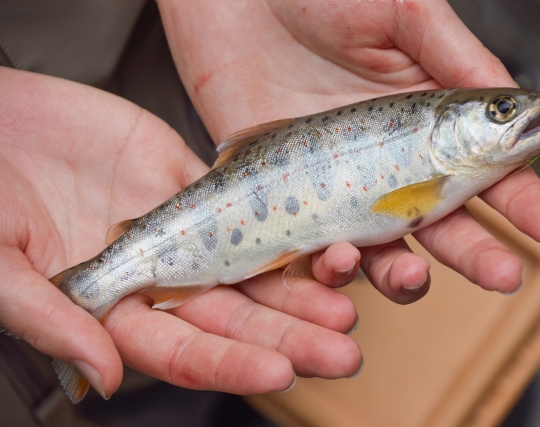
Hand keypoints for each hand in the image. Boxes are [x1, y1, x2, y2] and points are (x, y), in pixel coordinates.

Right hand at [0, 67, 360, 399]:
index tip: (281, 371)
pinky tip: (326, 237)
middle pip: (235, 317)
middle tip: (342, 351)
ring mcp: (182, 231)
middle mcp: (159, 278)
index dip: (231, 363)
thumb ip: (51, 319)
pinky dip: (287, 221)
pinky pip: (249, 205)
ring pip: (252, 267)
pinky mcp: (194, 185)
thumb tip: (105, 379)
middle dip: (289, 337)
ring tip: (348, 303)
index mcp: (114, 311)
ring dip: (300, 288)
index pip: (184, 350)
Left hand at [158, 0, 539, 299]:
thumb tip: (520, 103)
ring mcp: (336, 185)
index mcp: (424, 120)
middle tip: (504, 274)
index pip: (481, 168)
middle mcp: (385, 161)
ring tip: (412, 273)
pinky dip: (327, 265)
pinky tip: (338, 259)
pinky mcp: (286, 198)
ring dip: (401, 272)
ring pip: (378, 248)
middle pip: (438, 221)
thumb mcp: (400, 11)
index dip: (519, 199)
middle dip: (474, 251)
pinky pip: (311, 247)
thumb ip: (454, 55)